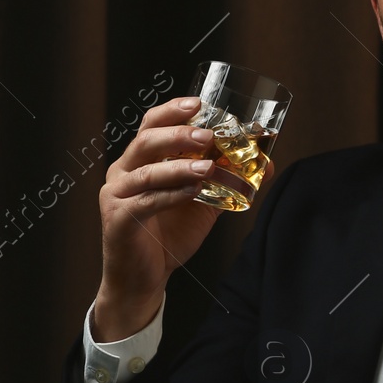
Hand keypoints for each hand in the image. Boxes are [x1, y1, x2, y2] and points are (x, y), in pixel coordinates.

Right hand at [94, 96, 270, 340]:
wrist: (145, 279)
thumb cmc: (168, 236)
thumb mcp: (203, 203)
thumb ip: (226, 180)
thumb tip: (265, 165)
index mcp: (140, 161)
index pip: (151, 125)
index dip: (173, 110)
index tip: (199, 103)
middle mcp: (123, 172)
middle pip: (146, 141)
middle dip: (179, 134)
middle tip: (208, 135)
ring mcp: (117, 195)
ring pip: (147, 171)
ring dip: (180, 166)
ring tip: (208, 168)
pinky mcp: (118, 219)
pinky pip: (146, 201)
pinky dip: (172, 195)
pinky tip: (194, 192)